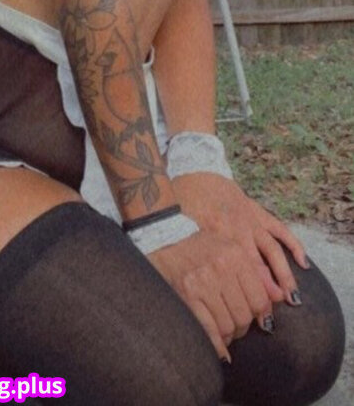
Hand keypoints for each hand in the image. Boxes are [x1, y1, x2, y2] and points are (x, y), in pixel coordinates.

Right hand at [147, 230, 271, 360]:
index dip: (260, 314)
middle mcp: (221, 267)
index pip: (260, 298)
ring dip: (229, 336)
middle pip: (245, 315)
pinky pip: (209, 329)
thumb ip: (256, 272)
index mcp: (236, 254)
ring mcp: (203, 281)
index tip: (255, 318)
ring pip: (228, 325)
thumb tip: (281, 297)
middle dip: (243, 327)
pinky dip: (217, 345)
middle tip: (238, 327)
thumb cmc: (200, 246)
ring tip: (225, 333)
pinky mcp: (187, 295)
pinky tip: (221, 352)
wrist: (164, 238)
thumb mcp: (230, 249)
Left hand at [171, 173, 308, 303]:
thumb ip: (195, 255)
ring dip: (284, 275)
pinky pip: (280, 230)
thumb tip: (196, 287)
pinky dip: (293, 245)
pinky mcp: (259, 212)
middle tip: (273, 316)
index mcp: (220, 238)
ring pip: (273, 251)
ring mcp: (253, 221)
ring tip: (292, 297)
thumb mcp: (186, 231)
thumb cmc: (187, 206)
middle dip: (267, 292)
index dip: (247, 295)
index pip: (238, 273)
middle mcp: (240, 232)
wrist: (196, 172)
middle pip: (258, 267)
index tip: (254, 317)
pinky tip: (303, 263)